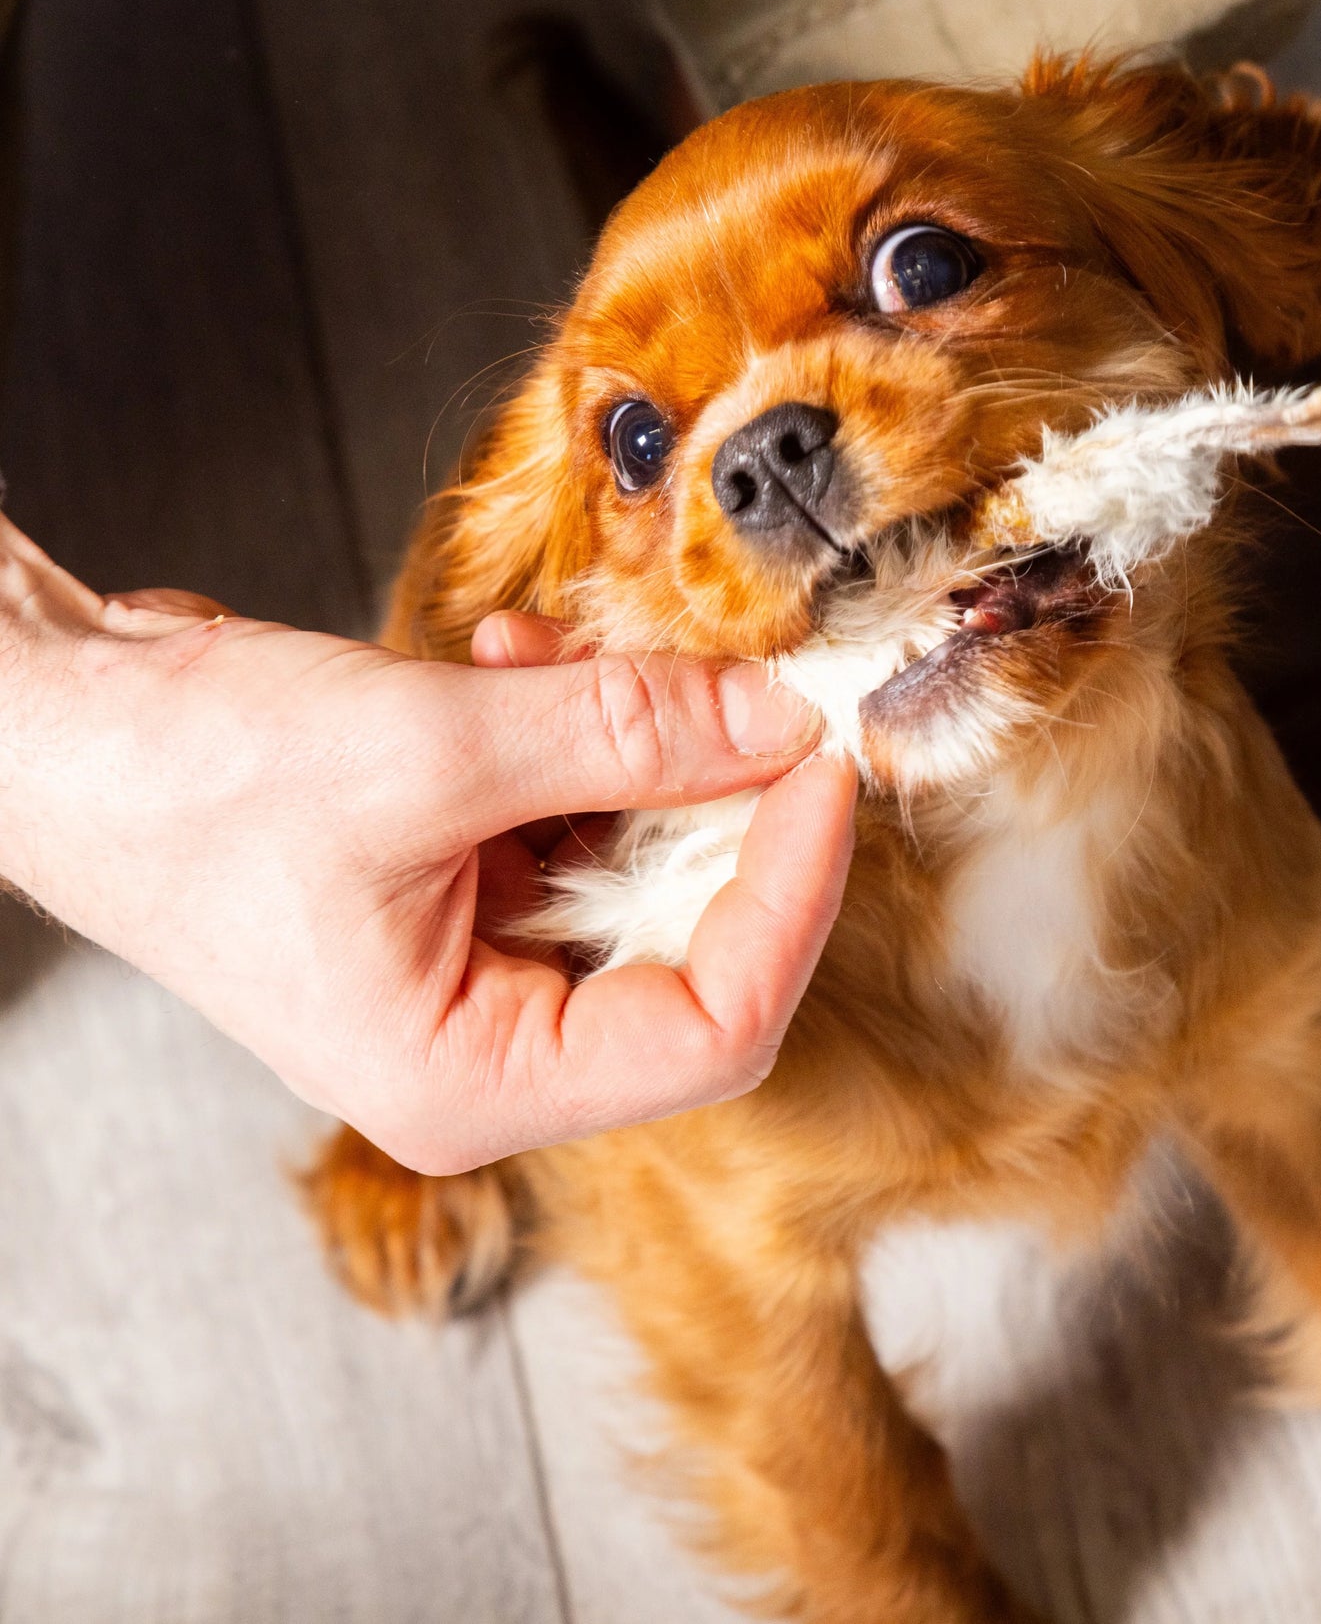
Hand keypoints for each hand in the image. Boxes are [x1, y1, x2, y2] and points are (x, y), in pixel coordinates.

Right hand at [0, 513, 855, 1172]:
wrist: (57, 729)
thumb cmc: (186, 779)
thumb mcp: (435, 748)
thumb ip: (629, 735)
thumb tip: (779, 720)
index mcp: (472, 1081)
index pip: (716, 1026)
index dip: (793, 893)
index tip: (825, 768)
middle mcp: (486, 1049)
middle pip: (693, 947)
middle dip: (718, 806)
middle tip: (739, 692)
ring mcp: (475, 970)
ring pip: (637, 869)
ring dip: (635, 750)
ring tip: (564, 659)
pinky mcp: (462, 893)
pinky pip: (574, 824)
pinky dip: (576, 740)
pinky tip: (521, 662)